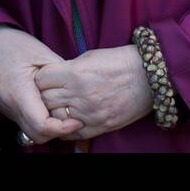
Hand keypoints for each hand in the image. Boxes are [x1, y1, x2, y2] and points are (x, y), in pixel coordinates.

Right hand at [0, 27, 83, 144]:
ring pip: (31, 133)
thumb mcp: (43, 54)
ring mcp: (7, 109)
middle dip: (58, 132)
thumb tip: (77, 89)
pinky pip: (25, 124)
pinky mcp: (8, 109)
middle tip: (74, 120)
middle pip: (37, 135)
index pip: (42, 124)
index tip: (77, 121)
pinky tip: (50, 109)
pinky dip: (40, 123)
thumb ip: (60, 74)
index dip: (62, 128)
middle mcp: (11, 105)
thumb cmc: (14, 45)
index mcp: (19, 92)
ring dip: (49, 129)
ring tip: (64, 115)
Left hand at [34, 45, 153, 140]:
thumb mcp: (89, 57)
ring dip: (53, 112)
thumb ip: (68, 69)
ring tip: (58, 105)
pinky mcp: (99, 126)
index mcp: (75, 73)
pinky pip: (71, 133)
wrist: (148, 77)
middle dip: (43, 95)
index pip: (41, 80)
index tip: (44, 78)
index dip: (41, 78)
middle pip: (45, 100)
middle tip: (48, 92)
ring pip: (55, 118)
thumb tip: (52, 78)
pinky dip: (65, 127)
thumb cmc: (120, 62)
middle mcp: (80, 94)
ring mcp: (89, 113)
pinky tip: (67, 119)